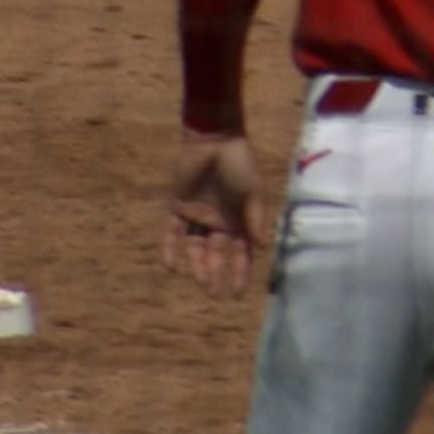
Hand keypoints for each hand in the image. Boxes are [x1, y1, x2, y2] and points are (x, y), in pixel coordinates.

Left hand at [161, 131, 271, 296]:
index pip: (240, 252)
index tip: (237, 293)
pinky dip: (171, 249)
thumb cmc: (240, 163)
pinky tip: (171, 265)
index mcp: (238, 219)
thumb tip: (263, 247)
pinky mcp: (178, 207)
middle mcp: (218, 221)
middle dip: (216, 273)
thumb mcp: (254, 191)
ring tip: (199, 281)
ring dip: (196, 264)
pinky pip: (172, 233)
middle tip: (214, 293)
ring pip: (195, 247)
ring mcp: (197, 215)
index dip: (240, 272)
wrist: (215, 140)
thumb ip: (256, 218)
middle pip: (216, 254)